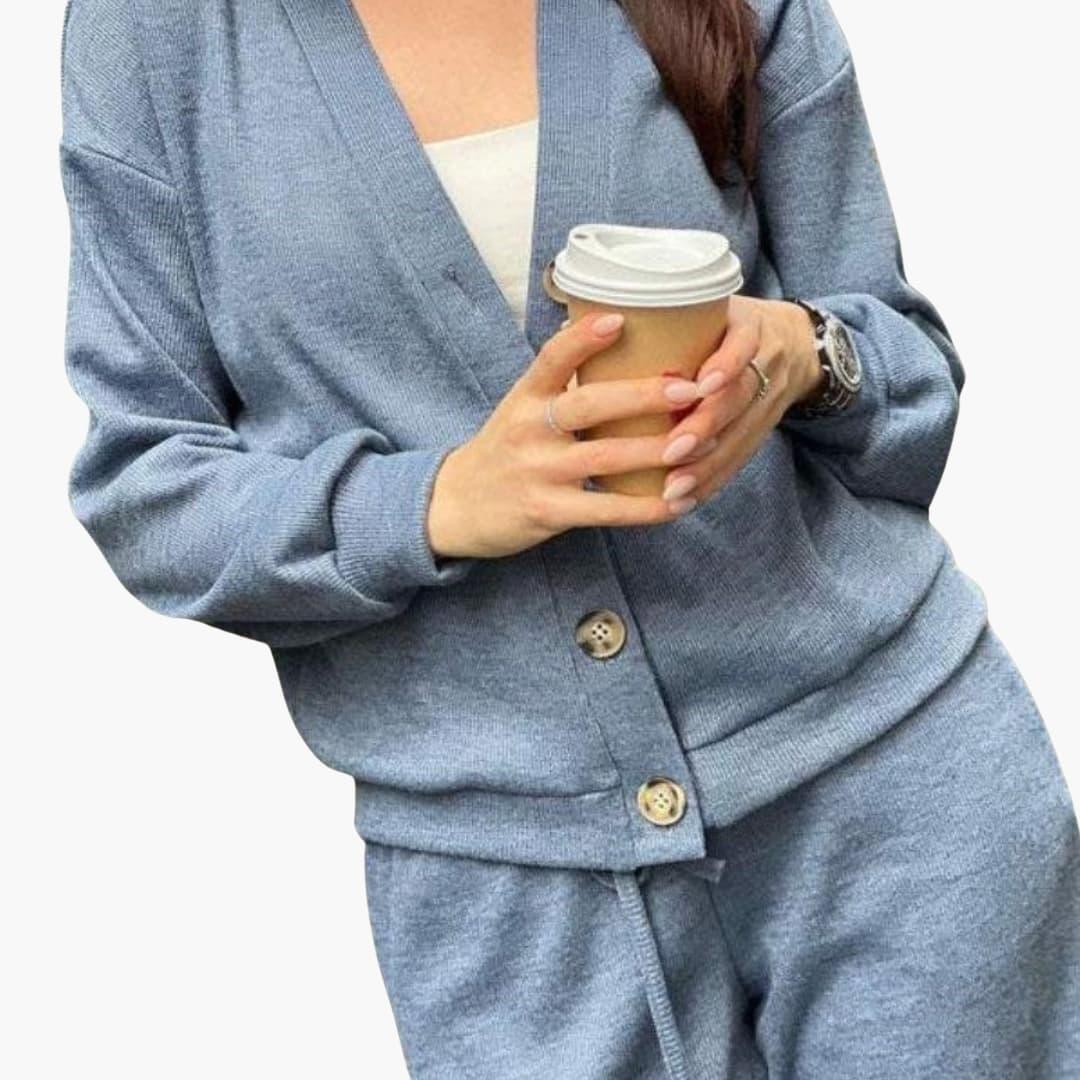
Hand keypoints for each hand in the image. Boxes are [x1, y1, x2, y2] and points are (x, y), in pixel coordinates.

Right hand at [427, 311, 719, 558]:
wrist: (457, 506)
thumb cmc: (506, 448)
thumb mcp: (522, 406)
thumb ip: (563, 381)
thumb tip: (614, 328)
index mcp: (526, 397)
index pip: (552, 358)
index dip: (583, 337)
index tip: (620, 319)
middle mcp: (530, 429)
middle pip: (591, 405)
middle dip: (646, 395)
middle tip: (694, 388)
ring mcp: (539, 471)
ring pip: (607, 458)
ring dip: (659, 451)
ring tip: (704, 444)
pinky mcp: (548, 511)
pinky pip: (605, 509)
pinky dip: (645, 508)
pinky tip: (678, 502)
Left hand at [656, 295, 824, 504]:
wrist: (790, 341)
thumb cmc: (722, 324)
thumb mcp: (704, 309)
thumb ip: (652, 318)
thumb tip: (567, 325)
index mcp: (748, 325)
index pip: (743, 344)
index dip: (725, 366)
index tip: (698, 385)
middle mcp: (765, 362)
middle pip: (740, 399)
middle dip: (705, 427)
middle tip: (671, 450)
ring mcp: (769, 399)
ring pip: (740, 438)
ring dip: (706, 466)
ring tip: (673, 488)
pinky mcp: (763, 429)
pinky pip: (739, 460)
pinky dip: (712, 481)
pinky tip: (685, 501)